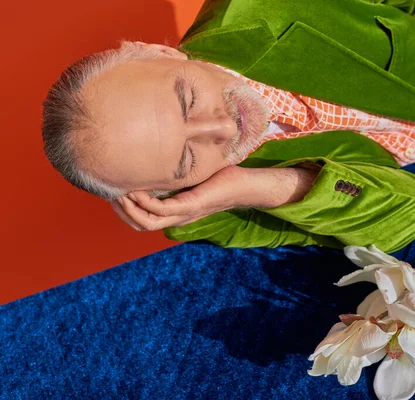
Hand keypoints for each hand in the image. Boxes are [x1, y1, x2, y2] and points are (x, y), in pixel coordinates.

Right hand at [109, 165, 246, 230]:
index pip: (142, 218)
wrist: (246, 186)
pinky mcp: (191, 206)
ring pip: (147, 221)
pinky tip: (135, 190)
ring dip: (128, 208)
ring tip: (116, 193)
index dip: (124, 209)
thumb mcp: (191, 172)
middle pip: (140, 223)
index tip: (111, 191)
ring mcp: (184, 213)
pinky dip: (145, 202)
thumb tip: (160, 151)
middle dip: (121, 210)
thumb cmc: (221, 178)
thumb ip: (175, 169)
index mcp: (175, 210)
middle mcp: (177, 216)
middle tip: (107, 193)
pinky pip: (161, 210)